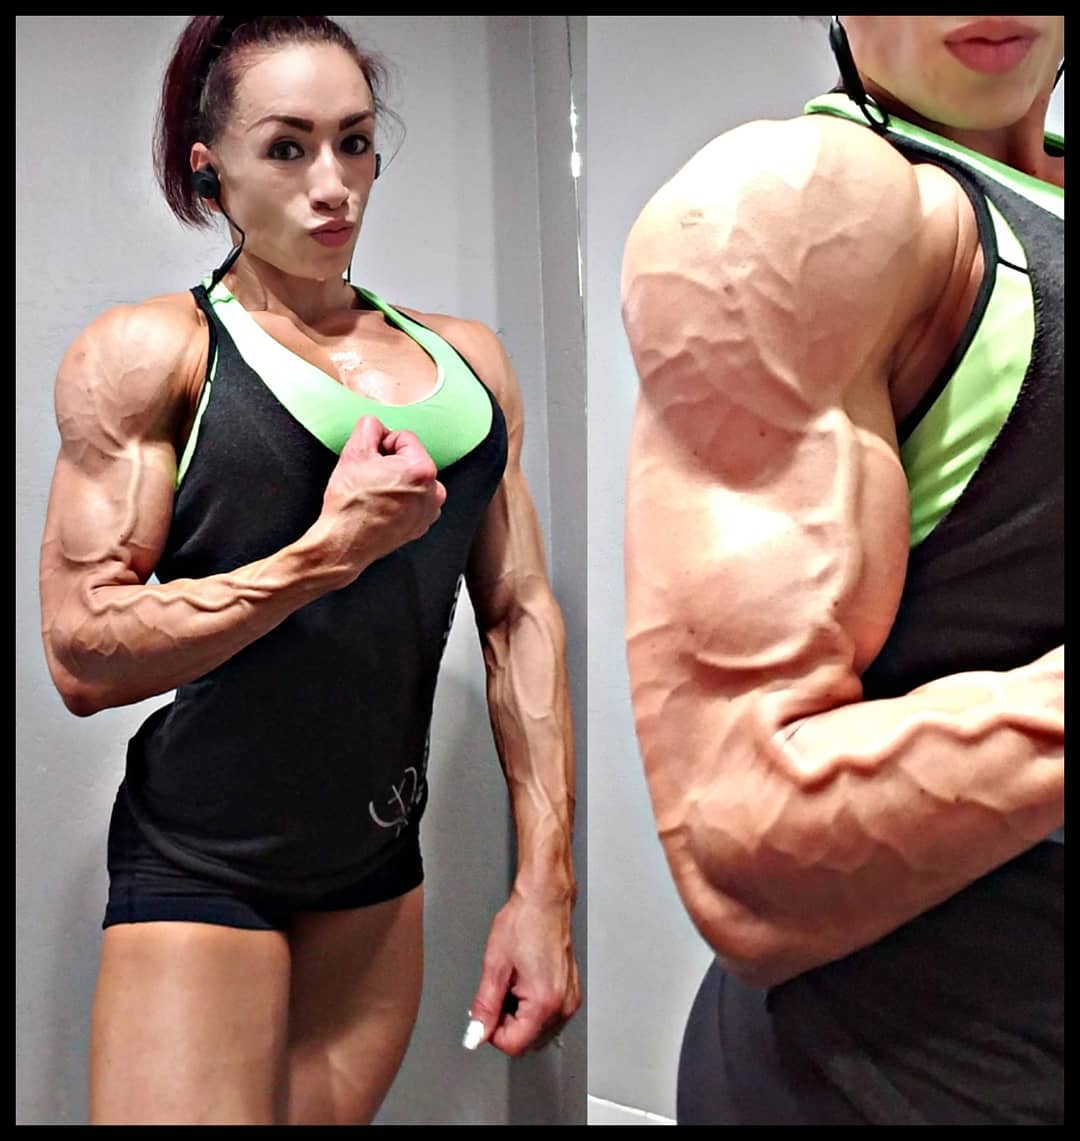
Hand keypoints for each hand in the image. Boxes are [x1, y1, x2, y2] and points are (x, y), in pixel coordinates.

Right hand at [318, 416, 445, 583]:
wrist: (345, 542)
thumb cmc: (351, 504)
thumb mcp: (354, 452)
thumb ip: (369, 427)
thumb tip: (376, 425)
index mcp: (422, 469)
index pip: (403, 438)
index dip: (381, 445)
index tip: (370, 461)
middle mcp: (433, 491)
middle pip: (410, 458)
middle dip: (390, 463)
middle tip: (370, 478)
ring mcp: (430, 510)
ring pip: (412, 479)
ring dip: (396, 480)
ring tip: (376, 494)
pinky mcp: (422, 524)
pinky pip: (414, 500)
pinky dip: (401, 499)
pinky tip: (382, 506)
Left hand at [463, 890, 579, 1056]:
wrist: (545, 899)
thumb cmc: (524, 922)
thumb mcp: (495, 966)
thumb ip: (485, 1007)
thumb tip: (476, 1035)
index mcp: (544, 1002)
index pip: (513, 1044)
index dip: (493, 1031)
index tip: (487, 1010)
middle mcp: (562, 1006)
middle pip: (527, 1041)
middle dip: (507, 1023)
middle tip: (501, 990)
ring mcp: (570, 1000)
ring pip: (537, 1030)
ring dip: (520, 1016)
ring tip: (515, 982)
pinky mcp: (571, 993)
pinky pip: (548, 1017)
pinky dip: (532, 1007)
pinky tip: (526, 981)